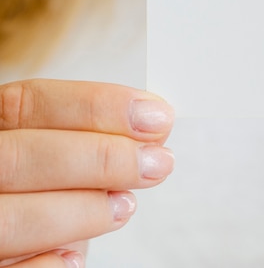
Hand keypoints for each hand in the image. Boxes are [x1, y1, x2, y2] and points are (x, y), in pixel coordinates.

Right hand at [0, 79, 174, 266]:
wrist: (18, 236)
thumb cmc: (45, 186)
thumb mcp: (64, 152)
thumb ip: (94, 138)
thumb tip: (153, 133)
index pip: (29, 103)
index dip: (96, 106)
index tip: (156, 117)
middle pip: (20, 157)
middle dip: (101, 158)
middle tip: (156, 162)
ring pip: (11, 219)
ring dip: (82, 210)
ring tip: (126, 205)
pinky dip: (45, 266)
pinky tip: (75, 258)